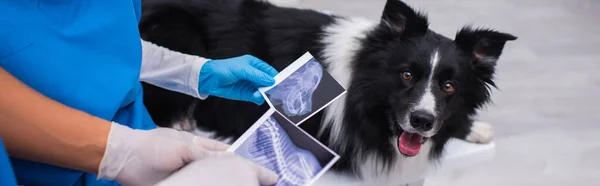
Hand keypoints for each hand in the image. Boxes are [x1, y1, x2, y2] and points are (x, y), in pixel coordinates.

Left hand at [97, 122, 229, 185]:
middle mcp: (193, 161)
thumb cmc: (153, 147)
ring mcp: (185, 176)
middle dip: (226, 174)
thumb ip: (203, 155)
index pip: (222, 152)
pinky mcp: (177, 185)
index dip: (234, 158)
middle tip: (241, 181)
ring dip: (214, 183)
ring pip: (205, 180)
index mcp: (196, 146)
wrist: (123, 159)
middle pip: (215, 169)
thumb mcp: (181, 148)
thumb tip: (227, 160)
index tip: (248, 168)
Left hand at [198, 55, 277, 104]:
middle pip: (268, 82)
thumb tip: (271, 81)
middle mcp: (254, 75)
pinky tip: (256, 97)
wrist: (210, 79)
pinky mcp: (246, 94)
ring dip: (264, 94)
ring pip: (263, 91)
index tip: (279, 83)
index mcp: (255, 64)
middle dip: (271, 87)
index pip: (269, 71)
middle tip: (274, 92)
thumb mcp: (242, 69)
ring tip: (260, 94)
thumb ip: (257, 75)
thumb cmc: (224, 69)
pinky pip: (257, 97)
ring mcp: (251, 85)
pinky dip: (258, 98)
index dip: (275, 77)